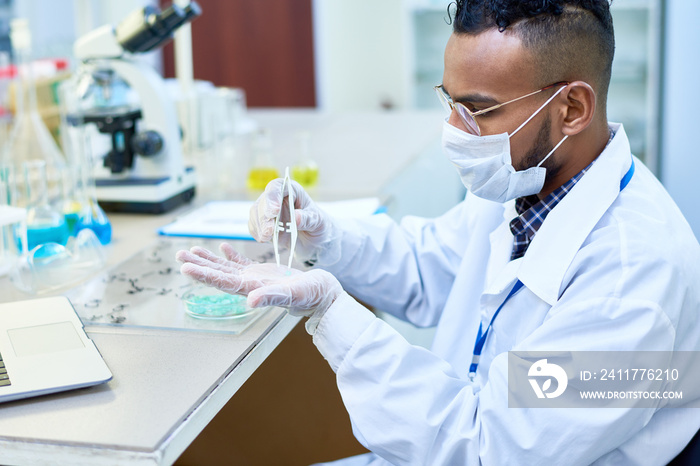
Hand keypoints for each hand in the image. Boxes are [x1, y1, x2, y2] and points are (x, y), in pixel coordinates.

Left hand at [176, 243, 342, 324]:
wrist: (325, 295)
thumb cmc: (312, 296)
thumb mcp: (294, 295)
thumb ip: (271, 297)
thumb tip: (249, 300)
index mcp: (253, 289)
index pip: (223, 282)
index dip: (203, 274)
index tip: (185, 267)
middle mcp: (250, 285)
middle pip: (219, 275)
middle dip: (199, 264)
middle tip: (179, 255)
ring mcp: (255, 279)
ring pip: (226, 268)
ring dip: (209, 259)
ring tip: (191, 250)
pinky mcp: (264, 273)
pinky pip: (243, 263)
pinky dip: (231, 255)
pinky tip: (223, 247)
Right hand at [248, 178, 339, 264]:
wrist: (314, 241)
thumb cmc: (318, 225)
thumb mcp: (318, 221)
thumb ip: (307, 218)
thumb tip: (296, 217)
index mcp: (291, 190)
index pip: (277, 187)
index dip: (273, 197)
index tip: (274, 211)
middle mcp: (277, 198)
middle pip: (263, 201)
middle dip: (264, 217)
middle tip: (269, 231)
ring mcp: (268, 211)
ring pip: (255, 213)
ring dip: (259, 226)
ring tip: (267, 238)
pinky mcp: (263, 224)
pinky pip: (254, 226)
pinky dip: (257, 233)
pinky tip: (264, 239)